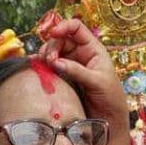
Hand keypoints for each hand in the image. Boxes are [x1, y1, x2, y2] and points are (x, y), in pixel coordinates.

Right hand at [39, 18, 127, 132]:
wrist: (109, 118)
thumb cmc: (110, 97)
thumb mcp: (97, 82)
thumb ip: (77, 71)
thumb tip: (55, 62)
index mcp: (93, 49)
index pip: (76, 28)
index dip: (64, 26)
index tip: (53, 34)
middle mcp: (80, 54)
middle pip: (60, 39)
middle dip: (51, 46)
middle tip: (49, 61)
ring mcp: (71, 64)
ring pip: (53, 52)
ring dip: (45, 55)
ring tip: (44, 65)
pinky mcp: (63, 77)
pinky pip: (49, 66)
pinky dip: (41, 64)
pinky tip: (35, 65)